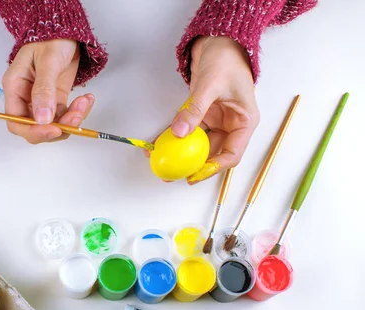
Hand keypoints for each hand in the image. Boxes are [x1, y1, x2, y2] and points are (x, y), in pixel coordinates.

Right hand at [2, 39, 94, 143]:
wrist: (65, 29)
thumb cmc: (51, 38)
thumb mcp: (48, 62)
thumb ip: (44, 91)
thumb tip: (42, 119)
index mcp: (15, 87)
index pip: (16, 122)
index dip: (34, 131)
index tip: (54, 130)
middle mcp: (25, 98)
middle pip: (36, 128)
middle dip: (57, 127)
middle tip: (76, 117)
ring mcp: (41, 100)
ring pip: (54, 124)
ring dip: (71, 120)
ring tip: (84, 102)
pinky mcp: (56, 99)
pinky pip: (65, 115)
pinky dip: (77, 112)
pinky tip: (86, 100)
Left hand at [170, 36, 259, 183]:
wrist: (219, 41)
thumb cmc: (226, 60)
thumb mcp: (210, 86)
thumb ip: (195, 110)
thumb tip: (180, 132)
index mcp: (244, 122)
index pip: (231, 154)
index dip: (213, 168)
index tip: (194, 175)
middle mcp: (232, 125)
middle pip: (213, 152)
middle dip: (192, 164)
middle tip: (173, 173)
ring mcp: (217, 120)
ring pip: (199, 143)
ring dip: (181, 152)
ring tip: (162, 159)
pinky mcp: (203, 115)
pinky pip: (188, 130)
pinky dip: (175, 136)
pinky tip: (160, 142)